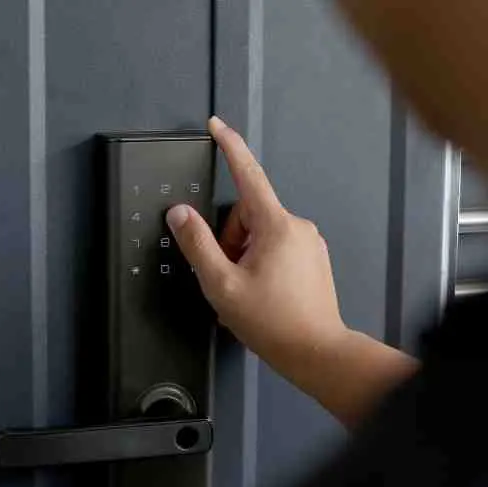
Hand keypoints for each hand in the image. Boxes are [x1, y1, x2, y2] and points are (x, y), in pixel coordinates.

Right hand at [167, 116, 347, 365]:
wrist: (316, 352)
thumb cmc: (273, 322)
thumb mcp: (221, 284)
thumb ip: (197, 244)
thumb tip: (180, 214)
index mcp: (276, 226)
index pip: (247, 175)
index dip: (229, 147)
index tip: (216, 125)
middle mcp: (297, 227)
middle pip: (246, 216)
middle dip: (229, 241)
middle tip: (228, 276)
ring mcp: (308, 243)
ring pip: (260, 234)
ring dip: (243, 256)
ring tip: (246, 291)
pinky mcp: (312, 259)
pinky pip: (276, 248)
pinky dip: (260, 264)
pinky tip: (260, 293)